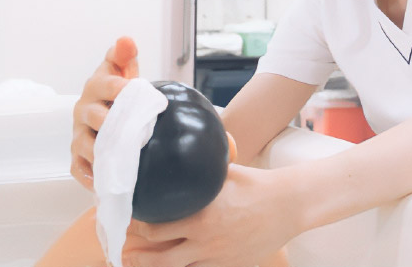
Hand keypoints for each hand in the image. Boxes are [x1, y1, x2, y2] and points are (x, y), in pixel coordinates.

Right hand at [70, 36, 138, 189]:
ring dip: (101, 152)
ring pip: (85, 145)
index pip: (104, 84)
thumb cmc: (118, 93)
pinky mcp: (78, 156)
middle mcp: (84, 110)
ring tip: (119, 159)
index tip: (133, 89)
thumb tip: (126, 40)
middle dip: (110, 122)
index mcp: (95, 87)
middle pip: (94, 117)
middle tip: (132, 131)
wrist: (110, 113)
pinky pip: (79, 168)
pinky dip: (89, 176)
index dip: (118, 86)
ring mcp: (80, 134)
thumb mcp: (122, 71)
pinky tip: (103, 181)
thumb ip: (124, 56)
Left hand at [123, 165, 301, 266]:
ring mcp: (216, 257)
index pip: (155, 228)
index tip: (128, 221)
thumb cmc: (257, 186)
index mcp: (200, 214)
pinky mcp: (228, 266)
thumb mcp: (224, 173)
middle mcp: (204, 239)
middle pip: (157, 255)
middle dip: (136, 253)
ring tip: (136, 263)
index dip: (137, 227)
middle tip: (122, 249)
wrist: (289, 206)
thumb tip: (181, 155)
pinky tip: (174, 266)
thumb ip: (200, 171)